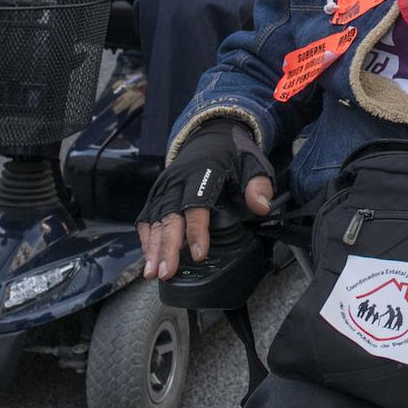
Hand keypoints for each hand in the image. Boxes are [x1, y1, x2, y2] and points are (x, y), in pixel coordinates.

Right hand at [136, 120, 274, 281]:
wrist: (212, 134)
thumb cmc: (233, 153)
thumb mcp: (253, 163)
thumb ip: (258, 185)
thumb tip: (260, 207)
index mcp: (202, 170)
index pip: (196, 203)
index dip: (197, 230)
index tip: (199, 254)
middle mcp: (177, 178)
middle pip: (169, 215)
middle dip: (167, 246)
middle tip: (166, 272)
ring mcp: (164, 186)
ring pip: (154, 219)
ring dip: (152, 247)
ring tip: (153, 273)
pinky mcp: (157, 193)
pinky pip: (146, 217)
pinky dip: (146, 238)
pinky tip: (148, 258)